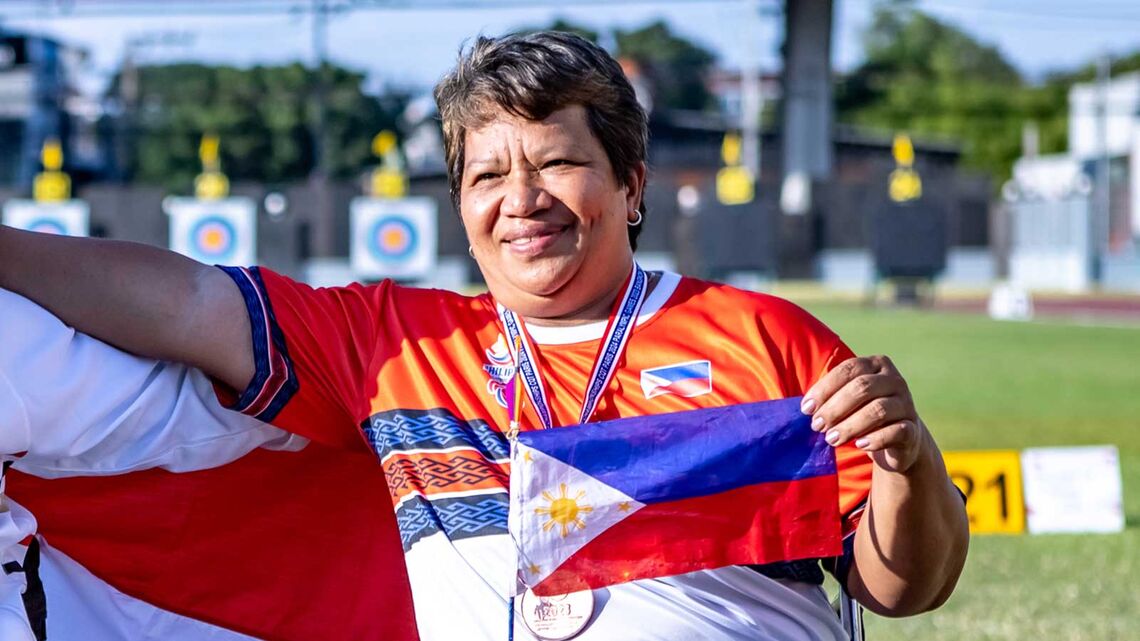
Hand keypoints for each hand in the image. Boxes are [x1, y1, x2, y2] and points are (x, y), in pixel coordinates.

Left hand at [800, 355, 929, 473]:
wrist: (898, 440)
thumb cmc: (862, 414)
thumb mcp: (847, 401)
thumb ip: (829, 398)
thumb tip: (806, 409)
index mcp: (876, 365)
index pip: (848, 369)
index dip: (825, 389)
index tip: (806, 409)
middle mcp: (894, 380)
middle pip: (862, 388)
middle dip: (834, 408)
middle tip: (817, 426)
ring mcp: (907, 404)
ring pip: (878, 409)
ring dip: (850, 425)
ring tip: (831, 439)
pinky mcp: (913, 429)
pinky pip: (896, 431)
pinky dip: (875, 438)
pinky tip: (859, 445)